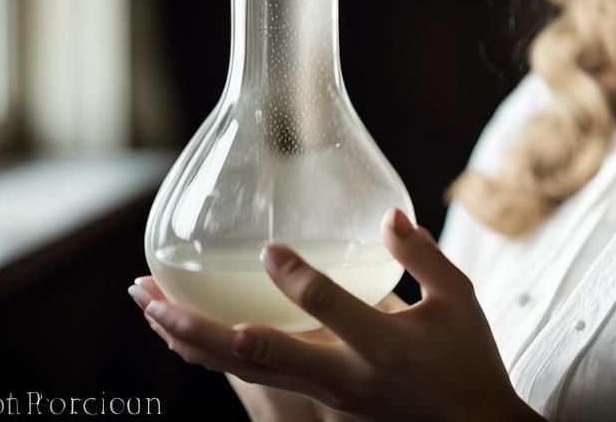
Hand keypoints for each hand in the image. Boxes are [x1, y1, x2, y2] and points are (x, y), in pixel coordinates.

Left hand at [127, 209, 540, 421]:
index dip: (295, 279)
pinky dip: (212, 355)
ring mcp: (323, 401)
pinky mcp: (314, 409)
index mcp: (383, 348)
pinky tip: (189, 330)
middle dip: (194, 321)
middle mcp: (342, 380)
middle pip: (254, 354)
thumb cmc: (468, 363)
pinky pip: (249, 382)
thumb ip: (422, 254)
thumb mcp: (459, 300)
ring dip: (189, 337)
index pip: (327, 312)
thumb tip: (386, 213)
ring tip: (149, 304)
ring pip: (239, 373)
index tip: (269, 247)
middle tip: (148, 290)